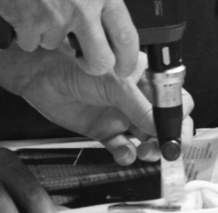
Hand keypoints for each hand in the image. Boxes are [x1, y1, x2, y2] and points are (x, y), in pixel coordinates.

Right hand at [0, 0, 138, 77]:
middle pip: (100, 59)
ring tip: (37, 3)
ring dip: (47, 33)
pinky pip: (30, 41)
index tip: (126, 67)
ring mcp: (56, 20)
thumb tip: (98, 4)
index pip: (126, 35)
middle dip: (92, 64)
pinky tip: (21, 7)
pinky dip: (24, 31)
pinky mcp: (29, 27)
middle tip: (84, 59)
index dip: (128, 58)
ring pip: (57, 45)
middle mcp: (84, 8)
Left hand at [0, 48, 192, 164]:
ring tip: (145, 152)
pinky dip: (126, 154)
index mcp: (146, 78)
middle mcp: (137, 97)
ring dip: (150, 148)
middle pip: (164, 122)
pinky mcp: (104, 130)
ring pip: (146, 138)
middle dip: (169, 136)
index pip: (175, 99)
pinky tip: (124, 153)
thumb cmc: (75, 63)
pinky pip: (122, 147)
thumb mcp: (115, 84)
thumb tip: (163, 127)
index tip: (176, 132)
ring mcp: (121, 114)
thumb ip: (140, 107)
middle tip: (165, 148)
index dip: (179, 116)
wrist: (39, 73)